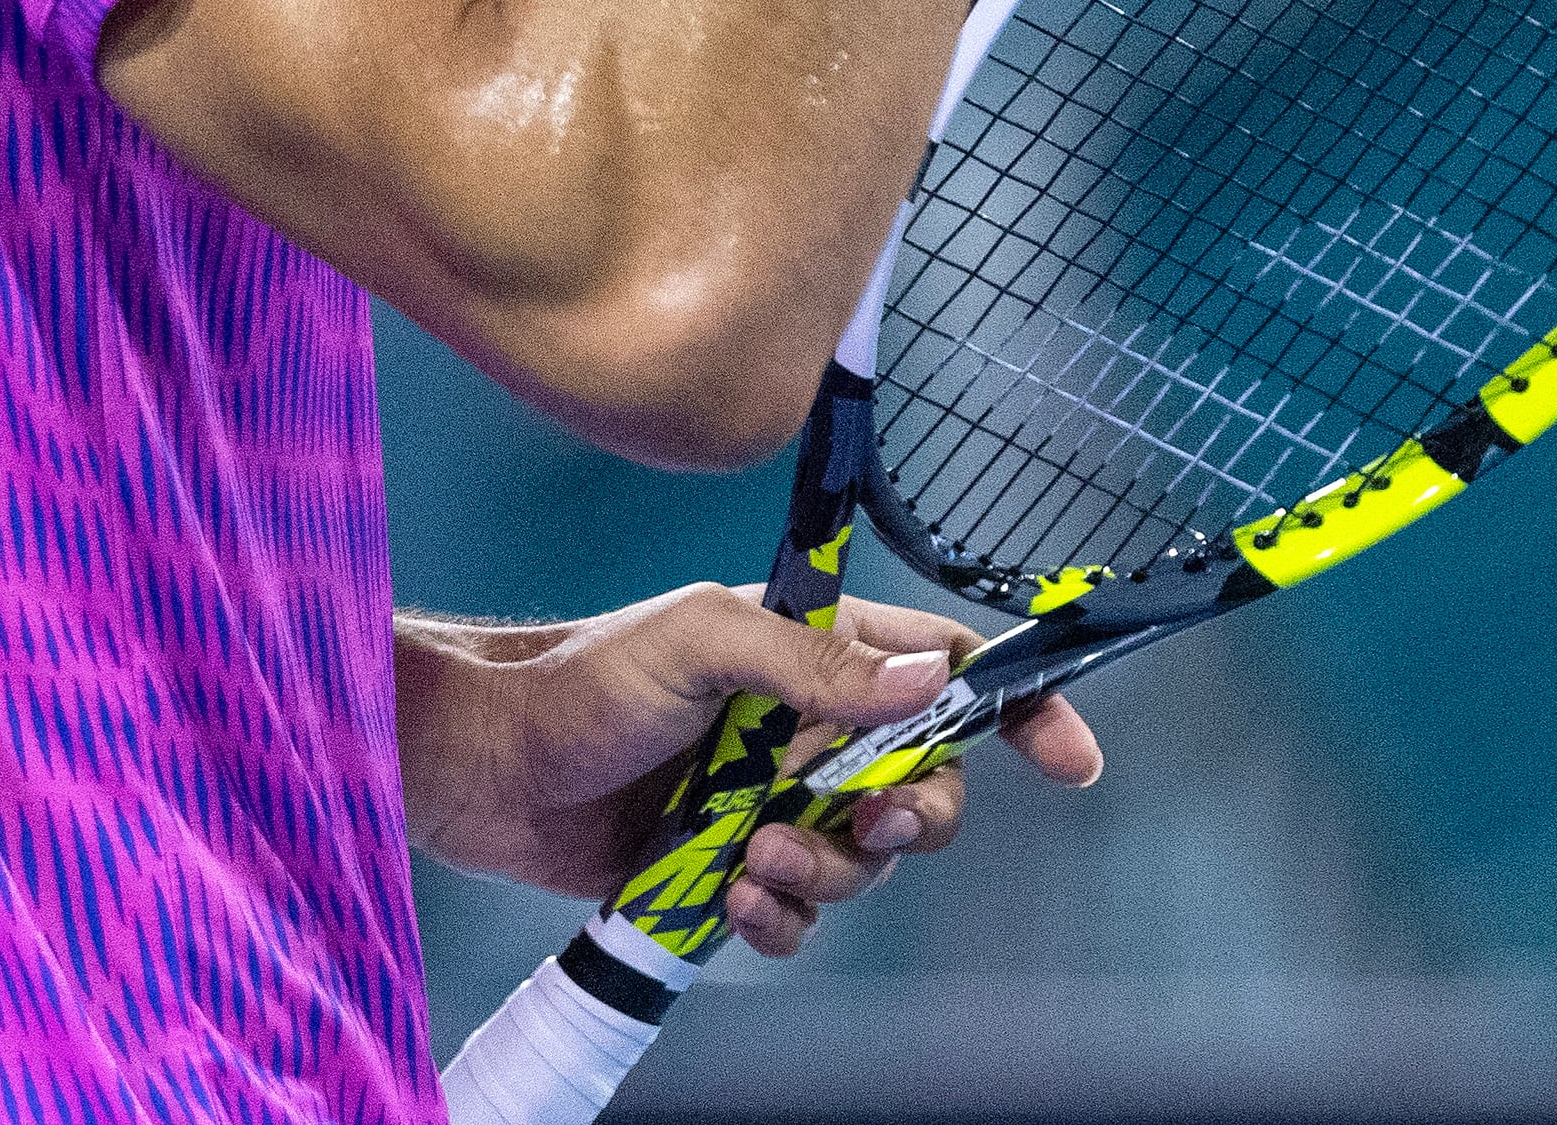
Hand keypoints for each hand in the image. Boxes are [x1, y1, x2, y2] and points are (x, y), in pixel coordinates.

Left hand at [399, 584, 1103, 957]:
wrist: (484, 770)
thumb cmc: (579, 680)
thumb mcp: (700, 641)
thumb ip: (816, 660)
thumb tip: (932, 679)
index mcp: (812, 648)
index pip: (945, 669)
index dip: (1016, 711)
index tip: (1072, 762)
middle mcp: (804, 725)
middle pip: (924, 783)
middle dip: (912, 812)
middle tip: (866, 816)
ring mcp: (769, 799)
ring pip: (864, 858)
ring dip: (827, 869)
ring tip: (752, 854)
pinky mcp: (729, 867)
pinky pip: (801, 913)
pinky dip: (779, 915)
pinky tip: (728, 894)